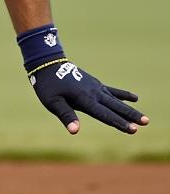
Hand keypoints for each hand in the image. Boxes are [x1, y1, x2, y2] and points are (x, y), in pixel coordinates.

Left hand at [27, 59, 148, 134]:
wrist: (47, 63)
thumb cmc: (47, 85)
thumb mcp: (52, 102)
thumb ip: (66, 116)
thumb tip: (75, 131)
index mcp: (84, 99)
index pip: (104, 114)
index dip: (119, 123)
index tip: (133, 130)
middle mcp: (93, 93)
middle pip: (115, 107)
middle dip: (130, 116)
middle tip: (146, 123)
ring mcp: (95, 87)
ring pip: (116, 100)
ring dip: (130, 109)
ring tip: (144, 118)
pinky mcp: (94, 83)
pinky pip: (111, 90)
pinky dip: (123, 94)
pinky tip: (135, 98)